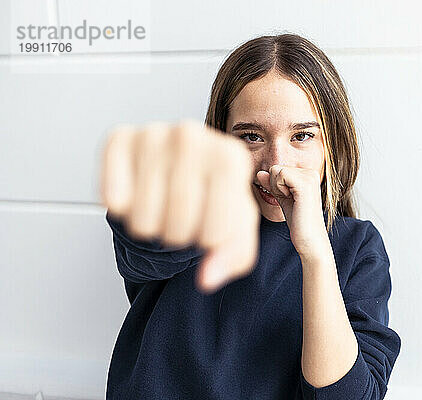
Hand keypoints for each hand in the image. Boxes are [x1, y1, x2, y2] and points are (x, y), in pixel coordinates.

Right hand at [100, 119, 260, 292]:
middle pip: (177, 227)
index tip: (209, 227)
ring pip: (143, 219)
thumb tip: (207, 278)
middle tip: (181, 217)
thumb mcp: (236, 226)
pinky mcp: (119, 138)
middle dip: (179, 237)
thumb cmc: (213, 195)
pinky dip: (123, 209)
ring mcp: (154, 134)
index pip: (216, 232)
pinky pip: (113, 200)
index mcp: (231, 157)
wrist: (182, 165)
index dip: (208, 243)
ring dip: (150, 227)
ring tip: (161, 205)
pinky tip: (137, 192)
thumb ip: (234, 256)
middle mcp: (193, 137)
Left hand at [256, 165, 327, 256]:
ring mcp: (309, 176)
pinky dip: (279, 189)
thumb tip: (260, 173)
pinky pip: (279, 174)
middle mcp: (310, 172)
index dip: (276, 187)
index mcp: (308, 174)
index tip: (289, 200)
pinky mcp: (305, 183)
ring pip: (276, 170)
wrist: (309, 239)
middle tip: (291, 202)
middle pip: (276, 168)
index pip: (278, 169)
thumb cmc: (298, 222)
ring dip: (277, 189)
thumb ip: (272, 185)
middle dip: (276, 187)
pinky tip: (292, 201)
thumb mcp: (282, 199)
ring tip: (292, 202)